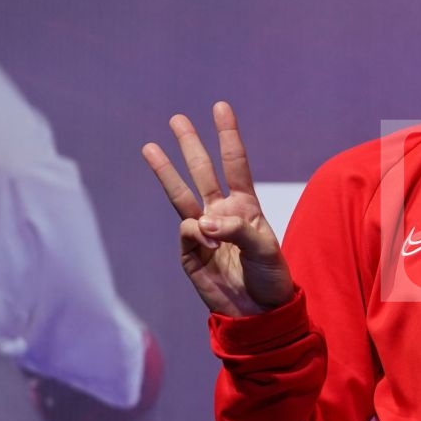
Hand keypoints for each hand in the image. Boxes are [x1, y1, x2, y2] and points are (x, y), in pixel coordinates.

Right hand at [142, 102, 293, 317]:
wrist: (258, 313)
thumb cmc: (270, 277)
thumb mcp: (264, 249)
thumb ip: (235, 230)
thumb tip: (199, 222)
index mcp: (246, 206)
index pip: (235, 164)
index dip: (228, 136)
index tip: (221, 107)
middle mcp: (222, 213)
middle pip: (203, 172)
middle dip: (191, 145)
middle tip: (177, 118)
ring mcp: (203, 232)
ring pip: (181, 195)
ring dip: (167, 172)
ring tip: (150, 146)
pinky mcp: (189, 253)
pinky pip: (186, 233)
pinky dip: (194, 234)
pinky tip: (206, 242)